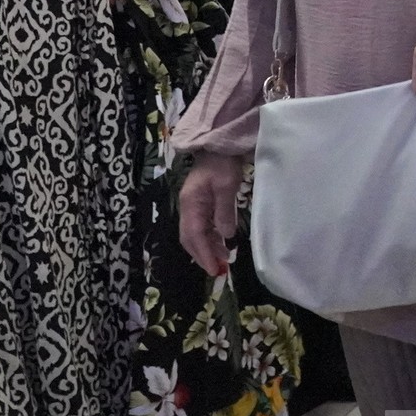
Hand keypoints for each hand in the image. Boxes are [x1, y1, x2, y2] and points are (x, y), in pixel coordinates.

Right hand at [178, 152, 245, 277]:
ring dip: (208, 247)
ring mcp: (193, 205)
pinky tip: (222, 242)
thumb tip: (225, 235)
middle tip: (218, 269)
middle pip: (190, 238)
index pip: (194, 235)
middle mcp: (188, 207)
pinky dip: (211, 237)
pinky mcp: (200, 203)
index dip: (203, 254)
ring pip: (196, 233)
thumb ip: (224, 212)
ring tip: (224, 258)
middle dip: (202, 255)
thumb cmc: (223, 163)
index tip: (214, 270)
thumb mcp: (226, 186)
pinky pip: (202, 226)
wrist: (219, 145)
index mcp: (191, 203)